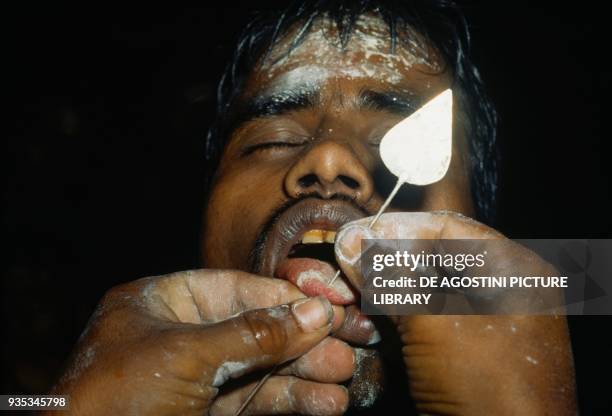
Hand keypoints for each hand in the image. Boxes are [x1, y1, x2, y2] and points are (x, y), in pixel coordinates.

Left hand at [51, 270, 354, 414]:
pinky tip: (326, 403)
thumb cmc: (116, 399)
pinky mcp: (207, 413)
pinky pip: (256, 400)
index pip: (240, 288)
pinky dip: (291, 402)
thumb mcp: (188, 355)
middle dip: (305, 339)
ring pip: (262, 368)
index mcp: (165, 303)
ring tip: (347, 378)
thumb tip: (316, 314)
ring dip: (306, 373)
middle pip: (258, 328)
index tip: (333, 304)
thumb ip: (256, 334)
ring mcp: (196, 377)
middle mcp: (183, 335)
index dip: (289, 296)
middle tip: (353, 342)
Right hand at [334, 211, 576, 414]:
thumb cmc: (485, 383)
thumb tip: (349, 241)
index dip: (400, 225)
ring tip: (350, 281)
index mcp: (515, 272)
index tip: (358, 231)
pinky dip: (397, 312)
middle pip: (437, 256)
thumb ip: (391, 276)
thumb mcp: (434, 321)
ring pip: (427, 289)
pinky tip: (368, 309)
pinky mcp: (464, 351)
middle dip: (390, 255)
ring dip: (388, 284)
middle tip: (348, 255)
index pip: (451, 227)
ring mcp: (484, 323)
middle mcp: (504, 291)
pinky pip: (427, 318)